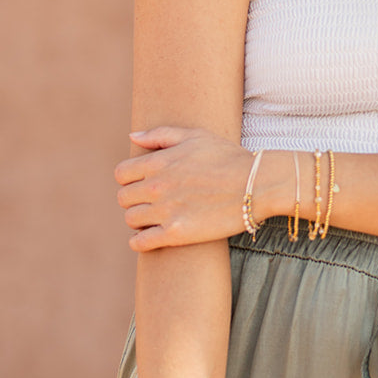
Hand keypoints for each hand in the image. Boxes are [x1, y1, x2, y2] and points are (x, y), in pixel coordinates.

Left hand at [115, 127, 254, 250]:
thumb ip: (160, 135)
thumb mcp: (195, 135)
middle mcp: (157, 186)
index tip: (143, 183)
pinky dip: (140, 241)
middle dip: (135, 199)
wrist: (256, 184)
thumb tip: (132, 136)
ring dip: (139, 219)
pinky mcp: (176, 234)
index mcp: (159, 162)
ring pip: (131, 220)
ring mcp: (165, 210)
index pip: (122, 174)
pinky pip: (139, 242)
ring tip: (156, 217)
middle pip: (123, 198)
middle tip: (152, 201)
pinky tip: (152, 236)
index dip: (130, 178)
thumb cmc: (228, 157)